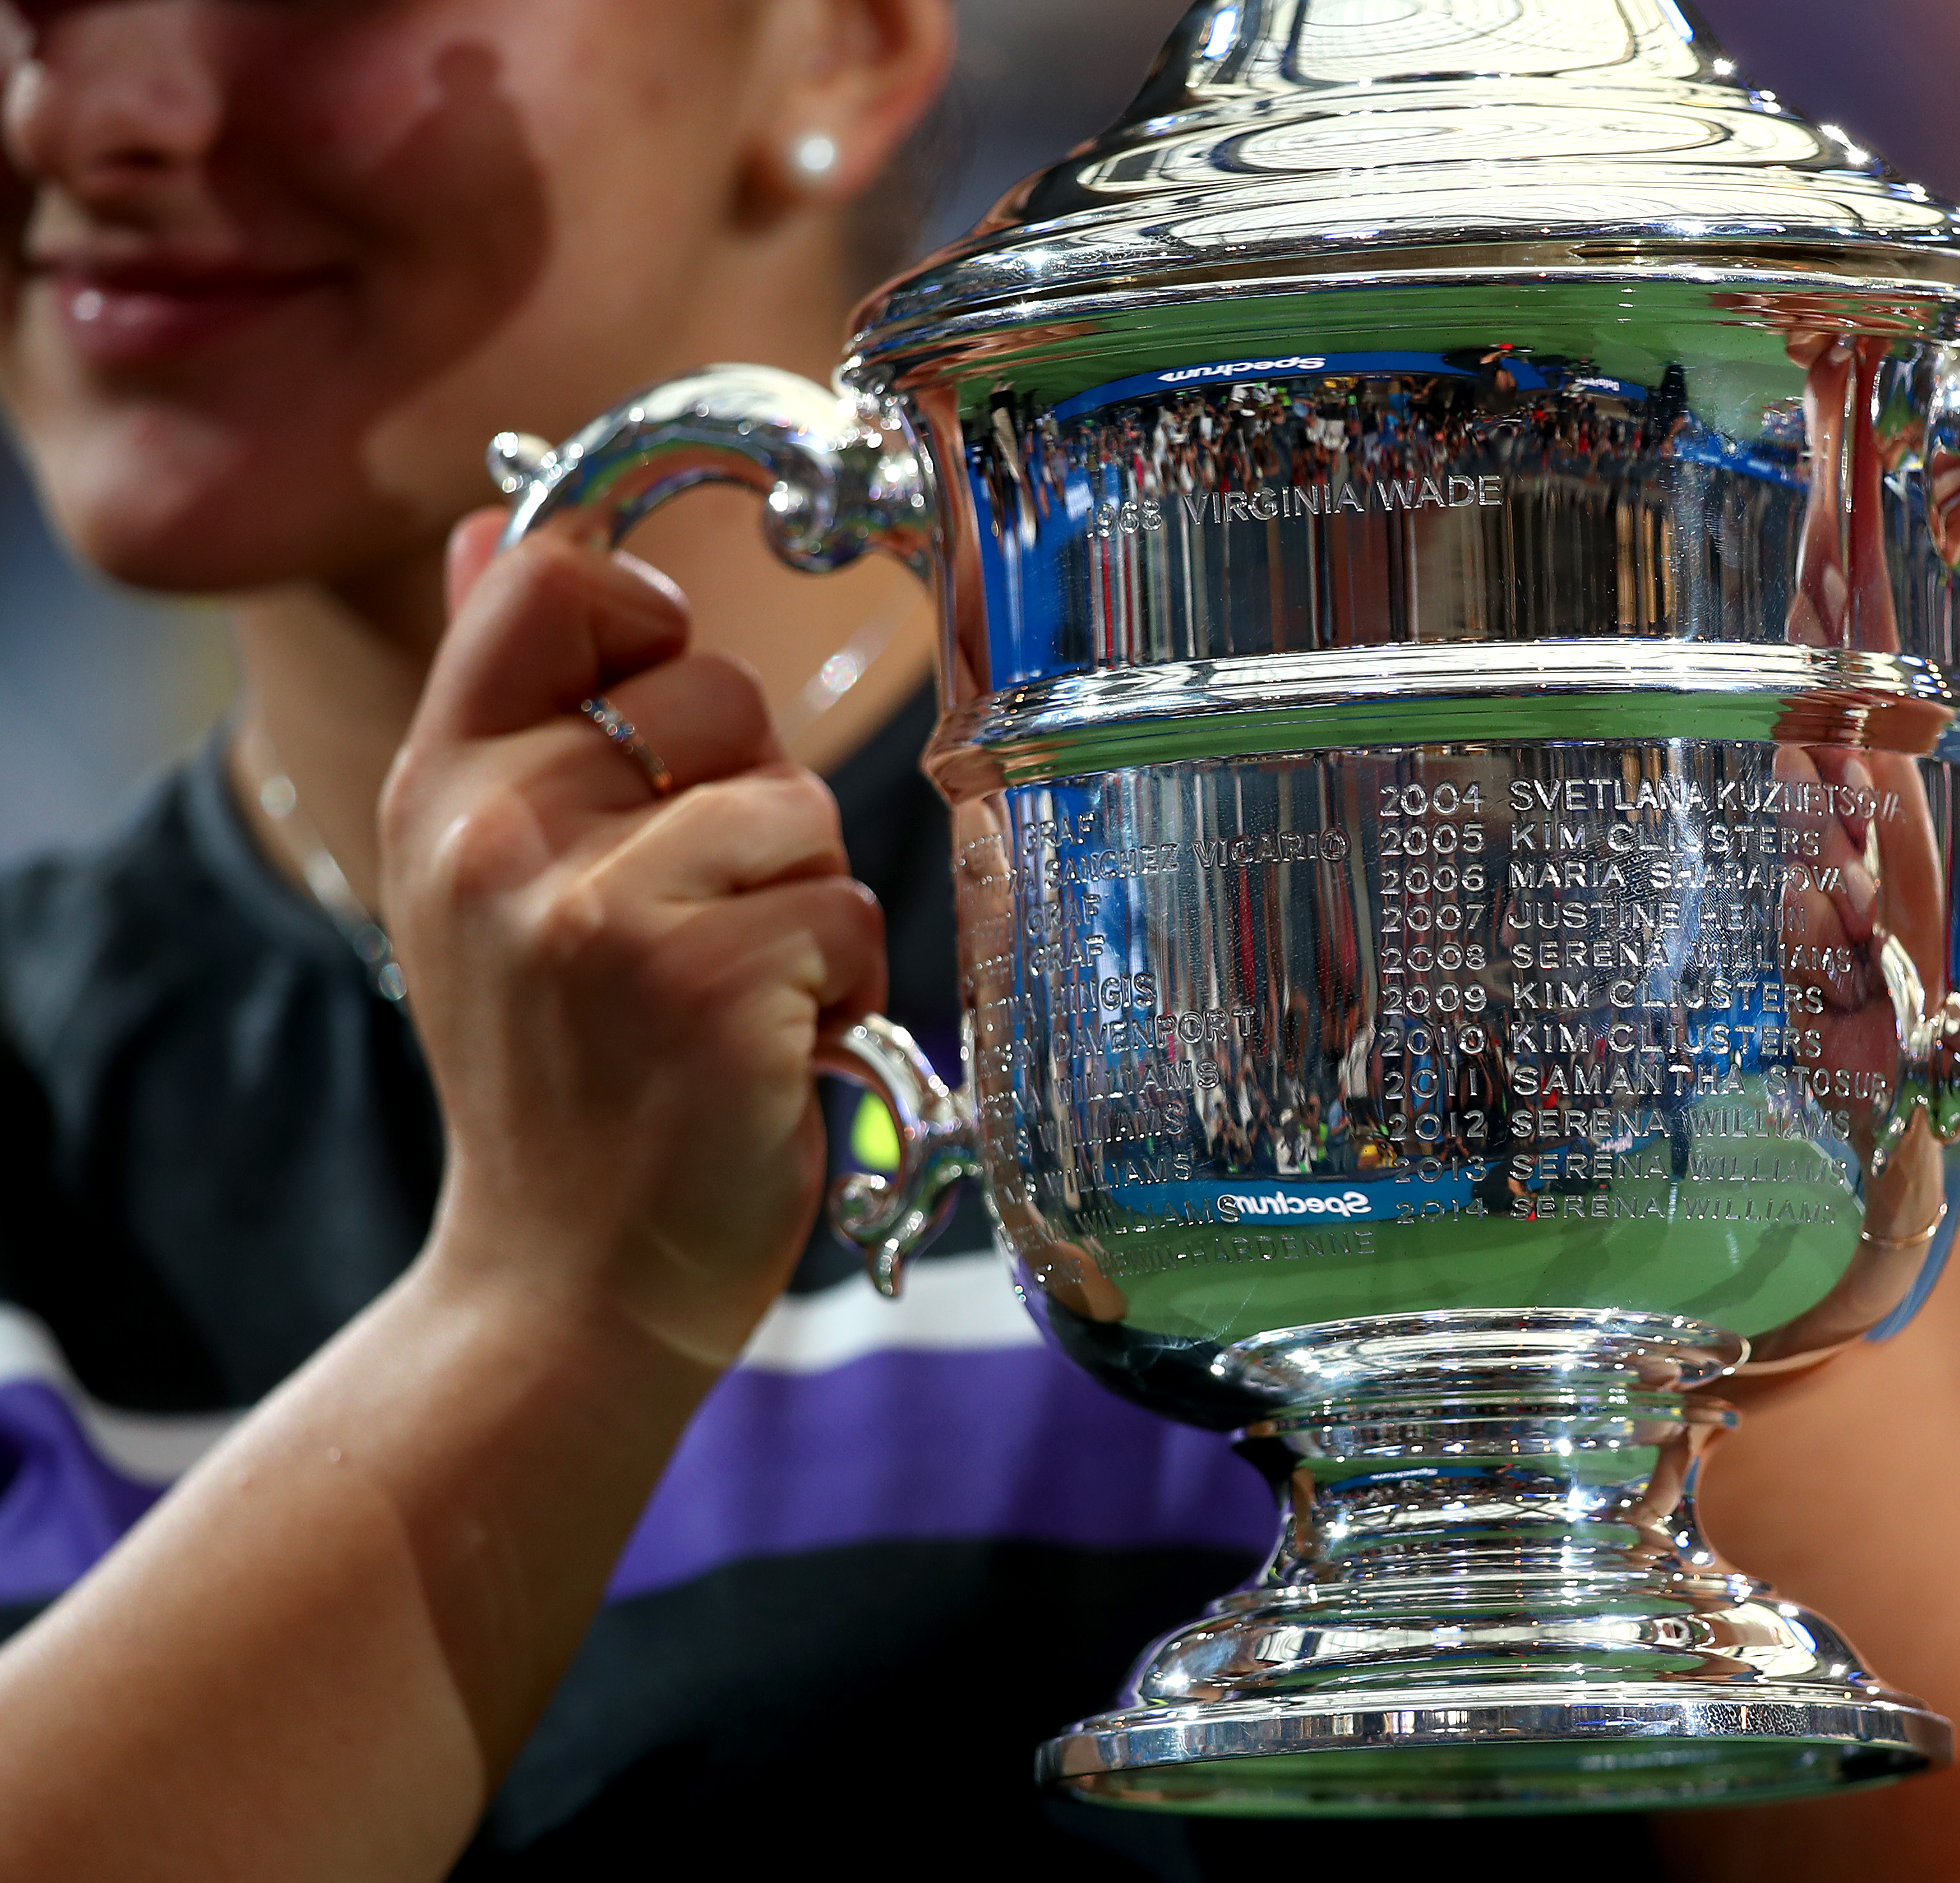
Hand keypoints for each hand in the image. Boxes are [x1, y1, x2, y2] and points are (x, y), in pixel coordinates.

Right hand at [379, 514, 885, 1363]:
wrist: (562, 1282)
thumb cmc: (561, 1074)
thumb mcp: (487, 879)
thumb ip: (510, 699)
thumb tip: (507, 517)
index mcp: (444, 788)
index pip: (552, 580)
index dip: (646, 615)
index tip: (667, 716)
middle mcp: (502, 831)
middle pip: (719, 689)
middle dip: (753, 800)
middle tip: (697, 918)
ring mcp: (599, 908)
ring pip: (802, 806)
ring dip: (803, 905)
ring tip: (734, 995)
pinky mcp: (706, 983)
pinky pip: (844, 910)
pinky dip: (841, 988)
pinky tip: (771, 1052)